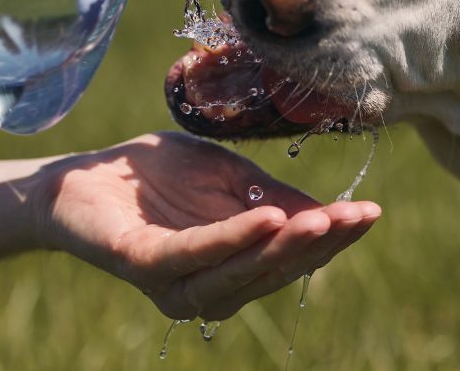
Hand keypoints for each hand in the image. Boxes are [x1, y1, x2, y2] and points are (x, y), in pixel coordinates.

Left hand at [34, 132, 380, 320]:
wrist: (87, 173)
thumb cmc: (160, 178)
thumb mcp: (229, 179)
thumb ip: (271, 198)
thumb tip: (327, 214)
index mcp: (233, 266)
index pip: (292, 258)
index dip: (333, 238)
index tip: (372, 212)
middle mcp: (209, 286)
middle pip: (274, 270)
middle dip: (320, 243)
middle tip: (358, 215)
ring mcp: (175, 280)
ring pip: (241, 271)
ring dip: (284, 246)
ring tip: (323, 218)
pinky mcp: (144, 263)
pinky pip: (195, 255)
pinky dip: (234, 238)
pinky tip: (268, 218)